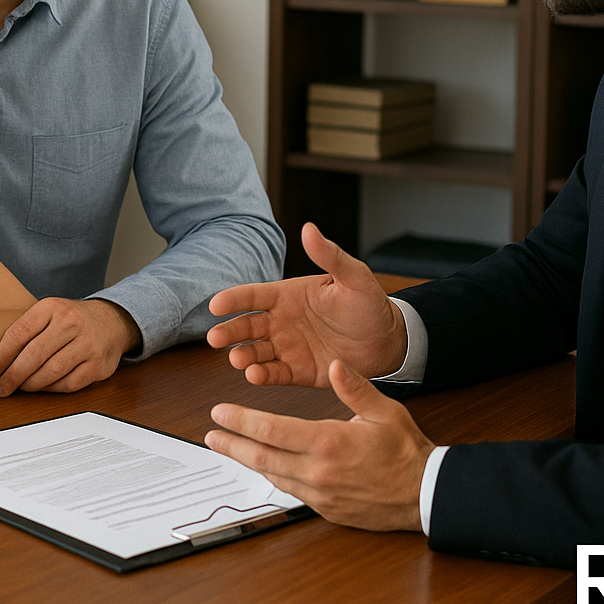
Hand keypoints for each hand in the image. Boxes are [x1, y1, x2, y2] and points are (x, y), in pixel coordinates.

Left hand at [0, 298, 141, 394]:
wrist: (112, 321)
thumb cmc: (71, 321)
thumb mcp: (48, 313)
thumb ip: (24, 331)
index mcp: (52, 307)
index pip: (19, 333)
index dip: (1, 356)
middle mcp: (71, 322)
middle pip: (34, 355)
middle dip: (12, 375)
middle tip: (0, 388)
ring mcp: (87, 344)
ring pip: (51, 371)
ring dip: (31, 384)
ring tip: (21, 387)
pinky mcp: (98, 364)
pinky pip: (68, 383)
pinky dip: (52, 388)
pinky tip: (44, 387)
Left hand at [205, 360, 433, 530]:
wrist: (424, 495)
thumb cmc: (406, 452)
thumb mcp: (384, 412)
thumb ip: (355, 388)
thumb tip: (333, 364)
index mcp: (328, 442)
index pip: (271, 430)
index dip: (241, 421)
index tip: (220, 413)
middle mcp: (317, 471)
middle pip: (262, 457)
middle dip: (232, 445)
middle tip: (210, 435)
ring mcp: (319, 493)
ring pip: (272, 476)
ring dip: (247, 461)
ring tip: (228, 449)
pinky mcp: (325, 508)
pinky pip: (290, 490)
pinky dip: (272, 476)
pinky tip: (263, 467)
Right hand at [206, 222, 406, 387]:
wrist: (388, 341)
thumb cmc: (369, 305)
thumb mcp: (353, 277)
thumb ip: (330, 256)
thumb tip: (309, 228)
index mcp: (288, 295)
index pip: (253, 295)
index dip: (233, 299)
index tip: (216, 304)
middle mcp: (281, 321)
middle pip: (246, 326)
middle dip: (229, 331)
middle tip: (215, 338)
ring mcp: (287, 347)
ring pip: (255, 352)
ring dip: (243, 355)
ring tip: (237, 360)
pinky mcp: (297, 371)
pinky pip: (274, 373)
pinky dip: (262, 375)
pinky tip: (254, 375)